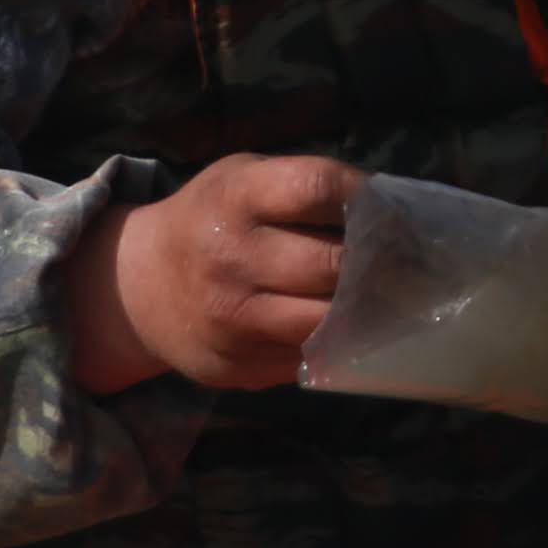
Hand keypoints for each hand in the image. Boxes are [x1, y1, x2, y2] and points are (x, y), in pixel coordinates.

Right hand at [64, 154, 364, 393]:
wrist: (139, 287)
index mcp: (235, 197)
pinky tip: (347, 328)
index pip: (317, 187)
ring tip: (387, 298)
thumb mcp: (243, 181)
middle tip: (408, 264)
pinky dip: (336, 344)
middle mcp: (229, 257)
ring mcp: (232, 319)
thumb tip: (392, 213)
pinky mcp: (239, 366)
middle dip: (377, 264)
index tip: (388, 209)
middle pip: (332, 264)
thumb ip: (305, 189)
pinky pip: (310, 357)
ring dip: (365, 312)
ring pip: (327, 321)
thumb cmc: (213, 220)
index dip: (363, 197)